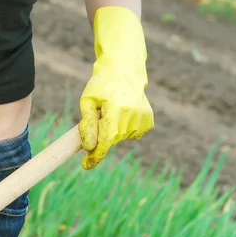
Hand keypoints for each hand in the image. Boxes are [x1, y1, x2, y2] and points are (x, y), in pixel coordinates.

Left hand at [79, 6, 153, 169]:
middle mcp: (132, 112)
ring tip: (113, 111)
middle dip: (102, 137)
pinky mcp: (148, 119)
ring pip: (122, 138)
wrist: (124, 70)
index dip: (96, 155)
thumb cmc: (101, 86)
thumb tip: (89, 147)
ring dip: (113, 131)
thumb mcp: (87, 101)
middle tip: (99, 119)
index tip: (86, 165)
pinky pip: (133, 135)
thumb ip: (87, 125)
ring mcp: (142, 116)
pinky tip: (124, 114)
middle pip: (112, 140)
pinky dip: (125, 129)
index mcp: (115, 107)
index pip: (106, 139)